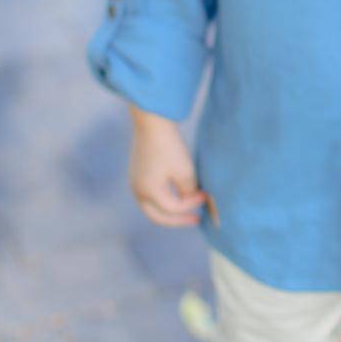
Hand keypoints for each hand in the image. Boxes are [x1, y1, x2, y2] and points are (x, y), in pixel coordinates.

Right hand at [127, 106, 217, 227]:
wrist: (152, 121)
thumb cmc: (169, 146)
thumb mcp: (185, 171)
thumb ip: (188, 192)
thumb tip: (190, 201)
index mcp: (148, 192)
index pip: (173, 208)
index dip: (192, 204)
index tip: (206, 195)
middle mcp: (138, 191)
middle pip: (158, 216)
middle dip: (178, 220)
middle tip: (196, 220)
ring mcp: (135, 182)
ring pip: (152, 207)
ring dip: (170, 210)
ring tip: (188, 208)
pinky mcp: (136, 173)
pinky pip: (150, 194)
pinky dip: (164, 199)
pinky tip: (177, 193)